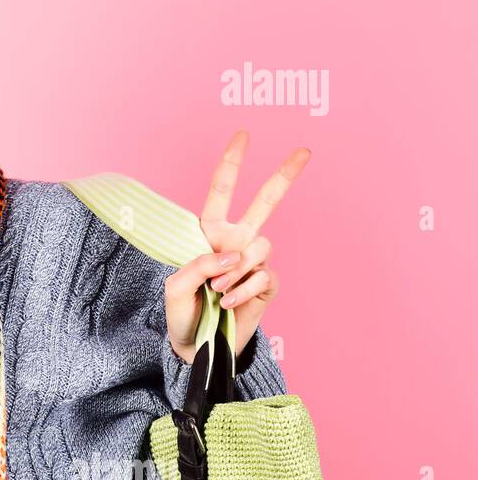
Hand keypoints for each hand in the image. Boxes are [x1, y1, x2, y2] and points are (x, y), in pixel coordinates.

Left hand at [165, 129, 309, 364]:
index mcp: (209, 233)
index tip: (243, 134)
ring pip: (260, 246)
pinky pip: (263, 276)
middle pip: (265, 203)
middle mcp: (235, 241)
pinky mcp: (267, 285)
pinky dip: (243, 290)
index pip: (221, 192)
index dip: (232, 163)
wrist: (196, 345)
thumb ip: (198, 264)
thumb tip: (234, 255)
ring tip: (217, 290)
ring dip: (236, 270)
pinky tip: (226, 303)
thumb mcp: (175, 286)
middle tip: (305, 151)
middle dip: (284, 176)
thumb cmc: (181, 311)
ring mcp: (253, 262)